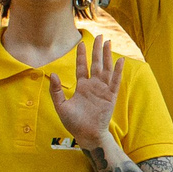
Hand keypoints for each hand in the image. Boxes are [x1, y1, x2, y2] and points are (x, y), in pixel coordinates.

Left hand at [46, 33, 120, 148]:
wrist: (86, 135)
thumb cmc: (74, 123)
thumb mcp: (61, 106)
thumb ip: (56, 91)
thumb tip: (53, 74)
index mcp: (82, 87)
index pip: (82, 67)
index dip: (82, 56)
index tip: (81, 44)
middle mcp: (93, 86)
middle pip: (96, 63)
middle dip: (97, 50)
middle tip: (100, 36)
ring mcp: (102, 90)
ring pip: (106, 69)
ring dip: (107, 56)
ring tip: (108, 42)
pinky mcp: (110, 97)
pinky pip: (115, 81)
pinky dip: (117, 71)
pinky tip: (120, 60)